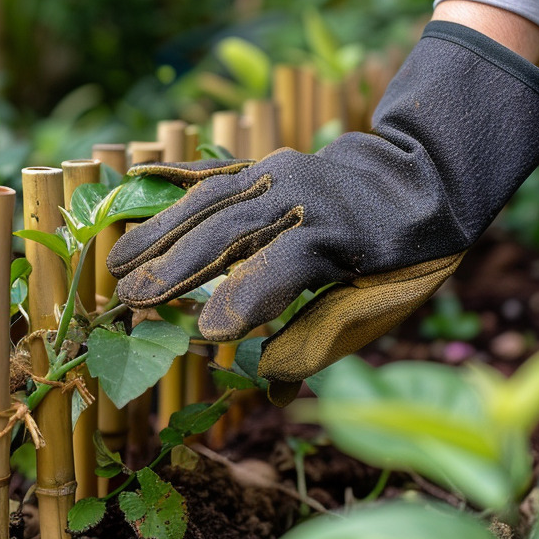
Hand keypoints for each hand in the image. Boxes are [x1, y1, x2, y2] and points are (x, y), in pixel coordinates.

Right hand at [107, 21, 538, 404]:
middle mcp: (304, 198)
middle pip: (230, 232)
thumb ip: (318, 338)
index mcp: (339, 239)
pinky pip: (213, 172)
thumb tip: (263, 376)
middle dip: (177, 266)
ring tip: (119, 264)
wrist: (420, 183)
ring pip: (210, 202)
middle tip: (131, 300)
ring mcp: (280, 172)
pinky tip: (132, 184)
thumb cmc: (396, 265)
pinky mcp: (266, 162)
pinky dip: (172, 179)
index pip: (281, 269)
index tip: (200, 332)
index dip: (240, 300)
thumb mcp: (377, 310)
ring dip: (160, 232)